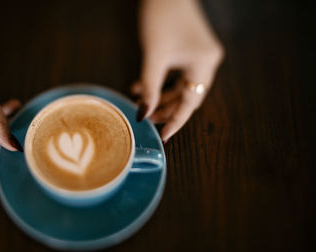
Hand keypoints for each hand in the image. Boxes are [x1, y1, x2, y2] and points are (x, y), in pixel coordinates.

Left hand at [134, 0, 223, 142]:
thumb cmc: (161, 17)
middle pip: (187, 96)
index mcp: (204, 64)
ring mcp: (201, 57)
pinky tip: (143, 86)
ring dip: (161, 97)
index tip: (164, 136)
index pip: (190, 102)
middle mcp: (207, 63)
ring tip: (141, 103)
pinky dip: (162, 83)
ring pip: (181, 87)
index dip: (176, 120)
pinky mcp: (191, 52)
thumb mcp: (154, 56)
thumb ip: (150, 87)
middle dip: (165, 109)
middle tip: (147, 119)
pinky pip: (178, 75)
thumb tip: (143, 113)